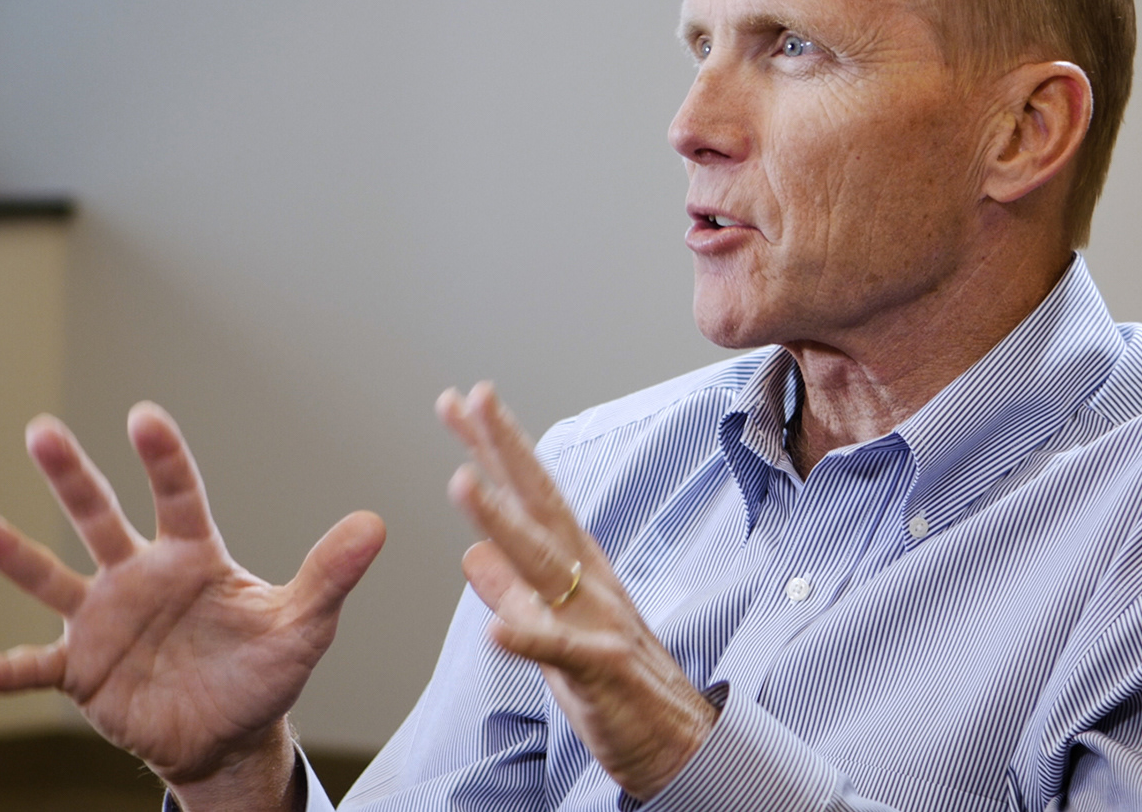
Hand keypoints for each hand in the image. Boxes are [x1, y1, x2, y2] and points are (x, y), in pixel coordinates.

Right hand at [0, 403, 385, 809]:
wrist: (229, 737)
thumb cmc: (265, 671)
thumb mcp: (304, 625)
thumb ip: (331, 575)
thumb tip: (376, 524)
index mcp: (193, 557)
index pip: (178, 497)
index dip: (162, 459)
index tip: (143, 418)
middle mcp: (139, 577)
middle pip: (100, 518)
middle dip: (72, 476)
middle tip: (41, 429)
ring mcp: (104, 621)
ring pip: (52, 578)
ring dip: (12, 553)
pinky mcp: (82, 672)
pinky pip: (36, 670)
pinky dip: (3, 672)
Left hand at [438, 384, 717, 801]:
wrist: (681, 745)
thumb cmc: (618, 685)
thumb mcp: (555, 631)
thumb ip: (514, 591)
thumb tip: (471, 554)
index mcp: (578, 568)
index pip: (530, 495)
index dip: (495, 448)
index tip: (460, 401)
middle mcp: (589, 581)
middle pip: (541, 505)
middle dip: (504, 449)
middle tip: (471, 397)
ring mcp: (598, 622)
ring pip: (545, 564)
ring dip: (502, 523)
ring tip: (461, 483)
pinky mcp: (602, 671)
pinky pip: (561, 653)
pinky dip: (529, 637)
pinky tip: (494, 630)